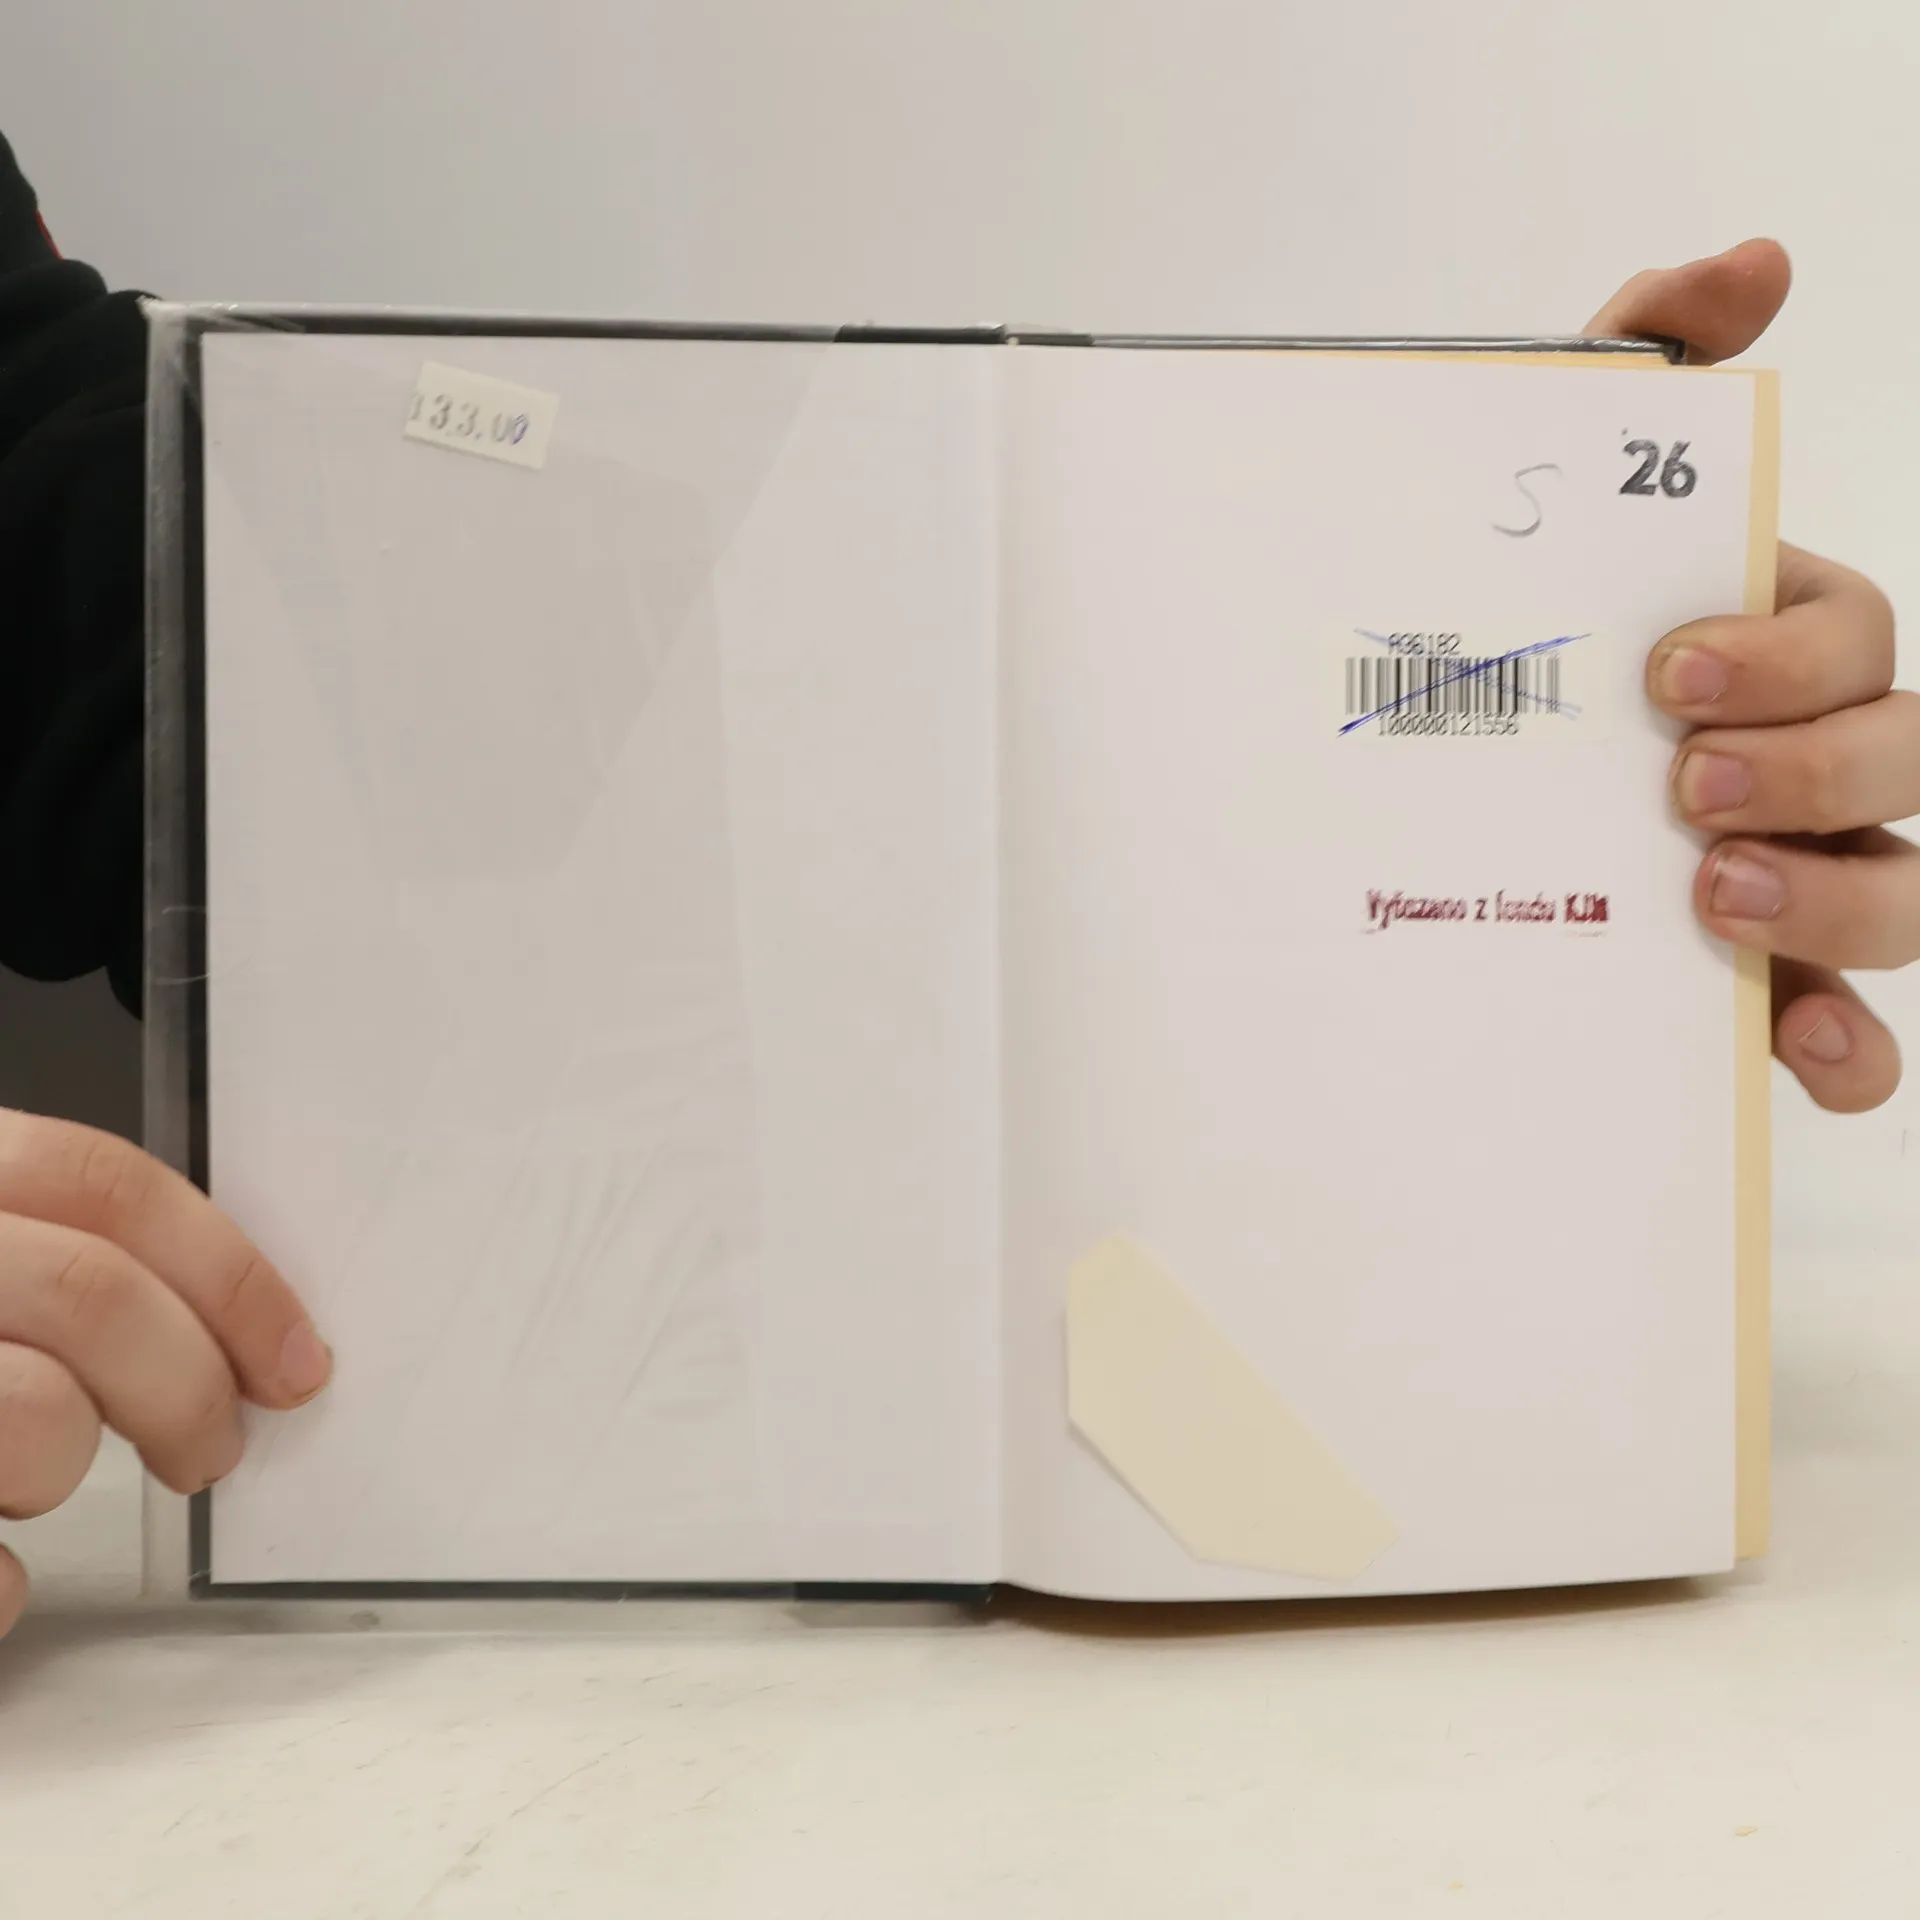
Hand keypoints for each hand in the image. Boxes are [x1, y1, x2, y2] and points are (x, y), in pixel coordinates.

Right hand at [0, 1112, 328, 1636]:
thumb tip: (224, 1329)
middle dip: (188, 1385)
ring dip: (59, 1472)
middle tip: (215, 1447)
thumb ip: (40, 1258)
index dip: (227, 1273)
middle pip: (90, 1295)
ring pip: (33, 1419)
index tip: (295, 1360)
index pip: (103, 1187)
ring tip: (22, 1483)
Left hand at [1588, 241, 1910, 1111]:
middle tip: (1686, 787)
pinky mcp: (1755, 980)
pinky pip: (1847, 1030)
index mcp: (1780, 641)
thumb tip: (1754, 261)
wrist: (1410, 730)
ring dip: (1837, 906)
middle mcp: (1816, 756)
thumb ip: (1644, 352)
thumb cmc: (1508, 619)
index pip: (1854, 637)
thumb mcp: (1552, 470)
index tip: (1668, 672)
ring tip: (1712, 900)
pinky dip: (1844, 1047)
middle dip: (1816, 771)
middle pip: (1906, 762)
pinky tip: (1786, 1050)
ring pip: (1905, 895)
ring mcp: (1800, 872)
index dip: (1789, 656)